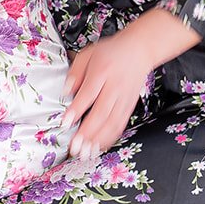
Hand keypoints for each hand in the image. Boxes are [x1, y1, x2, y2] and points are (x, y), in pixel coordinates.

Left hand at [61, 29, 156, 159]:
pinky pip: (120, 124)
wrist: (139, 50)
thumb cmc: (110, 52)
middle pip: (101, 113)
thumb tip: (66, 91)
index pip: (88, 93)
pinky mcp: (129, 106)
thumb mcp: (88, 54)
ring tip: (86, 152)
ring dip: (99, 140)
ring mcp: (124, 98)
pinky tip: (100, 146)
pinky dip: (110, 137)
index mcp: (102, 71)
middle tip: (75, 147)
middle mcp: (115, 87)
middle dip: (87, 133)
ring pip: (112, 122)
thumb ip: (75, 72)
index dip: (77, 110)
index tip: (65, 123)